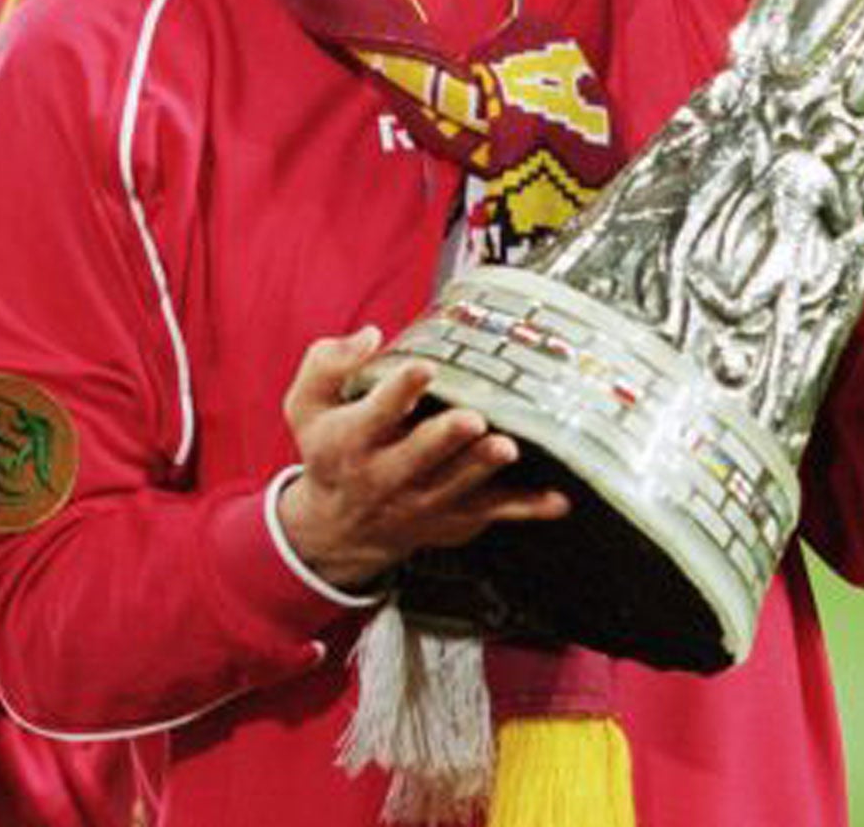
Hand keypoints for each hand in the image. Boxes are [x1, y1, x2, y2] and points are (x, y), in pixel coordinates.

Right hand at [275, 327, 567, 590]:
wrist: (337, 528)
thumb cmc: (331, 450)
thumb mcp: (306, 406)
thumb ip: (327, 364)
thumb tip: (371, 336)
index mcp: (352, 439)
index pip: (376, 411)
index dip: (400, 389)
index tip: (423, 367)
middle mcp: (386, 475)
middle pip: (419, 456)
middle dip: (445, 438)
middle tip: (471, 419)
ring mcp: (423, 502)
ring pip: (458, 485)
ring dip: (483, 467)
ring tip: (506, 447)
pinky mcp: (453, 520)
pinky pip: (494, 514)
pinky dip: (526, 509)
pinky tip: (557, 500)